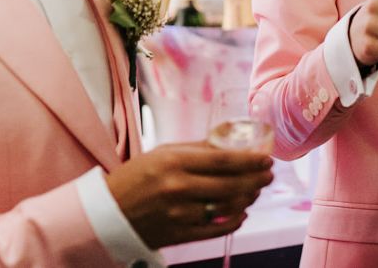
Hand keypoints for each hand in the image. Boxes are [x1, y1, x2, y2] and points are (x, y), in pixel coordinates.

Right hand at [105, 141, 273, 248]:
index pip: (223, 160)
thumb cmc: (136, 176)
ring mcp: (180, 213)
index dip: (250, 160)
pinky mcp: (180, 234)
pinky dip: (234, 220)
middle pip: (231, 184)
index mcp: (175, 161)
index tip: (266, 158)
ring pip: (227, 207)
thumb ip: (197, 149)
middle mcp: (179, 187)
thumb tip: (229, 142)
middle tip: (268, 174)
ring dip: (248, 198)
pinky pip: (217, 229)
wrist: (108, 212)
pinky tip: (241, 212)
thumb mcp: (163, 152)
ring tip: (255, 190)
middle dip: (256, 179)